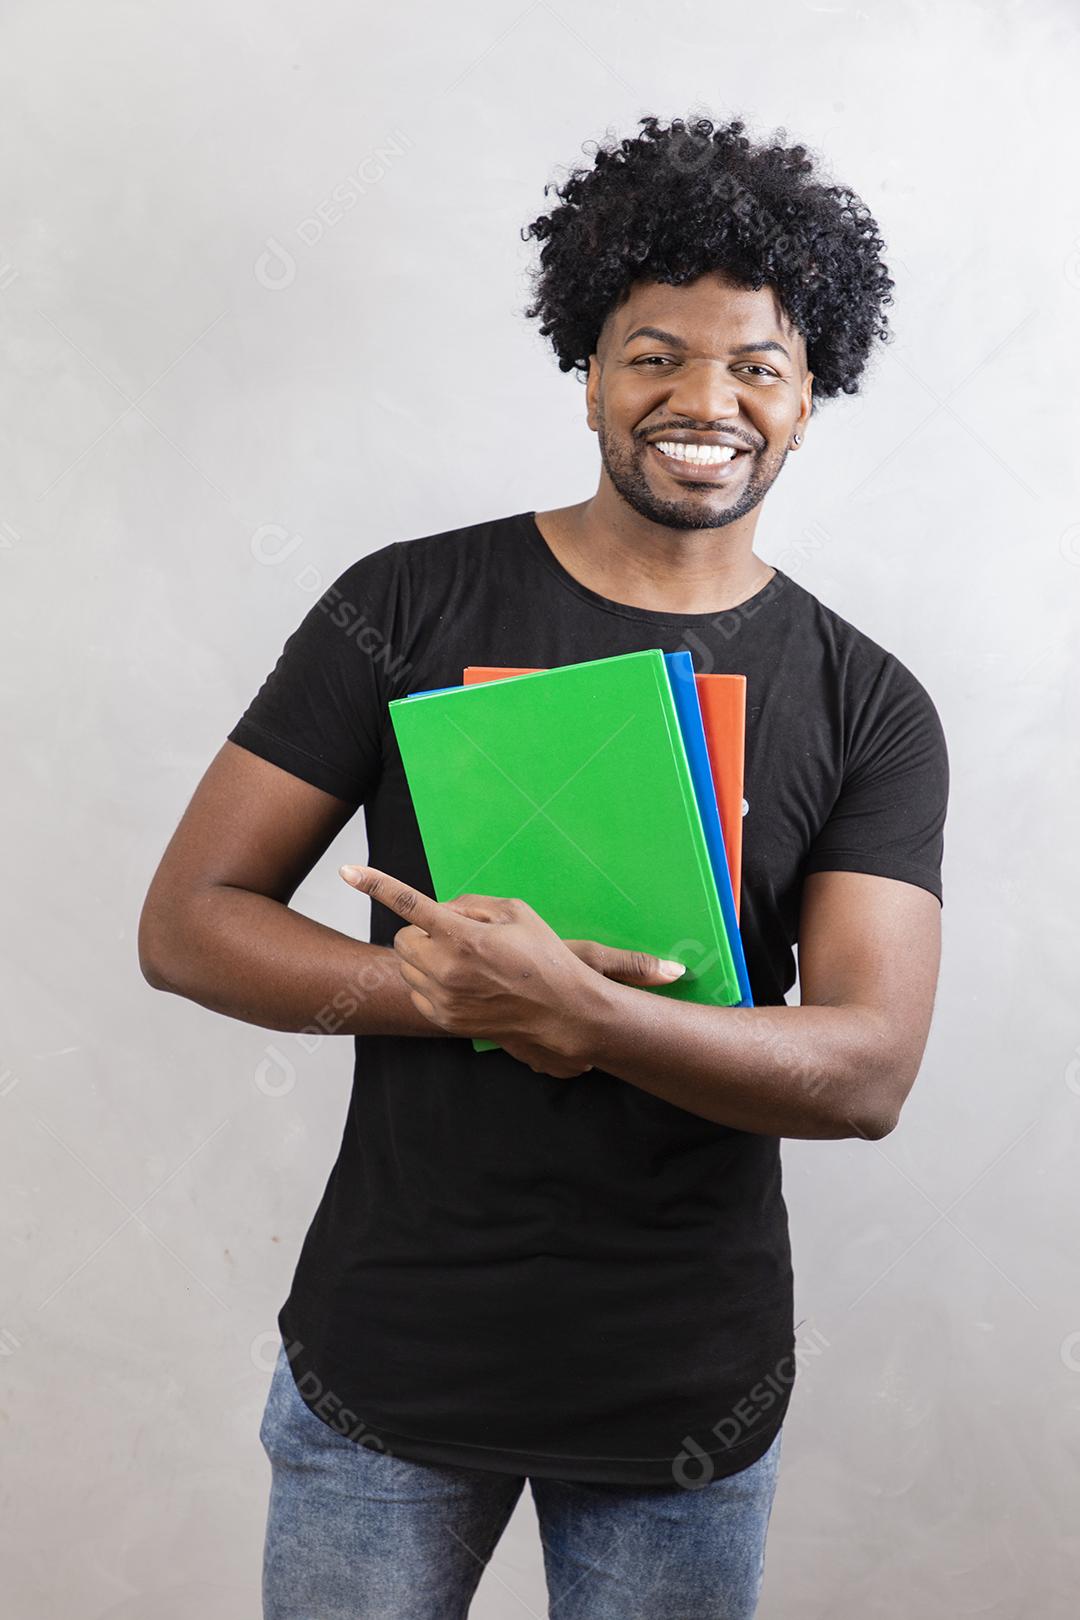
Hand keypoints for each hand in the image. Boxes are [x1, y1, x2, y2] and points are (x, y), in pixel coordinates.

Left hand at [338, 864, 685, 1077]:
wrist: (563, 1013)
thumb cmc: (544, 957)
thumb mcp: (516, 912)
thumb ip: (471, 904)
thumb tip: (440, 909)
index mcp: (463, 937)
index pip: (409, 904)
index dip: (375, 884)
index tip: (347, 872)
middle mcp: (446, 969)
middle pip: (403, 938)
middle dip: (423, 932)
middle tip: (459, 937)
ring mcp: (443, 998)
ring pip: (407, 966)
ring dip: (425, 957)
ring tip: (466, 963)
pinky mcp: (443, 1019)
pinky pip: (417, 992)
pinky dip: (431, 982)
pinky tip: (464, 984)